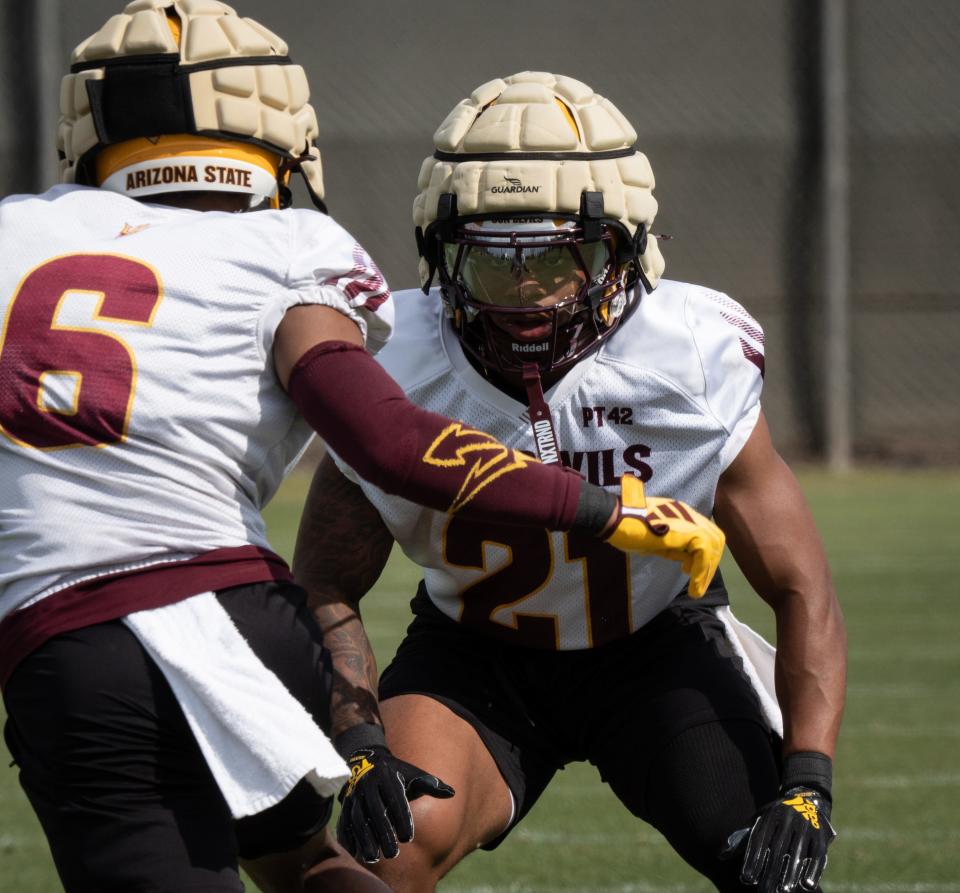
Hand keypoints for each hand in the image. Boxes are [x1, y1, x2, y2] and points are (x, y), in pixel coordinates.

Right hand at [337, 742, 453, 862]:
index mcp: (388, 776)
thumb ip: (431, 784)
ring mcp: (355, 794)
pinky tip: (354, 852)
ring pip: (358, 818)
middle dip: (383, 833)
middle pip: (375, 811)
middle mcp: (369, 784)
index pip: (395, 799)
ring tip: (374, 857)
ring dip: (365, 838)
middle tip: (393, 854)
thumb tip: (452, 793)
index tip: (409, 838)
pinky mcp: (345, 803)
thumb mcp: (413, 774)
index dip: (401, 818)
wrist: (368, 760)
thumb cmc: (397, 772)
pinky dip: (347, 836)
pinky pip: (344, 821)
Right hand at [604, 474, 724, 596]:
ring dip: (707, 571)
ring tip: (696, 590)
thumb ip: (672, 547)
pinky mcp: (687, 531)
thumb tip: (686, 558)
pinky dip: (701, 571)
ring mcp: (689, 521)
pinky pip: (704, 552)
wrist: (614, 518)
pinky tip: (693, 585)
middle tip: (697, 582)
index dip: (703, 554)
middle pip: (715, 537)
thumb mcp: (655, 541)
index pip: (704, 532)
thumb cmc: (626, 528)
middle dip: (710, 563)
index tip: (688, 570)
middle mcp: (689, 514)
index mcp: (681, 514)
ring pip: (713, 545)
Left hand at [721, 788, 836, 891]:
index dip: (753, 860)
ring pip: (797, 853)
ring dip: (791, 873)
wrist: (805, 799)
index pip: (759, 840)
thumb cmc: (774, 818)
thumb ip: (742, 839)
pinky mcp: (820, 836)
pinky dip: (814, 870)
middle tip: (764, 891)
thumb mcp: (758, 822)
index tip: (746, 879)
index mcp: (768, 817)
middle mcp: (786, 821)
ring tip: (784, 891)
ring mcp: (804, 827)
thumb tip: (720, 855)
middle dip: (771, 870)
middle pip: (778, 849)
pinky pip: (818, 855)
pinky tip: (807, 886)